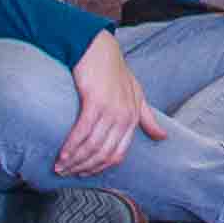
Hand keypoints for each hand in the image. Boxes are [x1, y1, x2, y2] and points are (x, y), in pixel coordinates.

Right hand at [59, 43, 150, 177]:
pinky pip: (82, 132)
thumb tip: (163, 137)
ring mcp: (111, 109)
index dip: (100, 168)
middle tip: (67, 173)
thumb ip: (147, 118)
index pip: (118, 154)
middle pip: (103, 153)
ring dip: (75, 160)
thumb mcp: (136, 94)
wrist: (98, 48)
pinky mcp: (95, 102)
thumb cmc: (115, 72)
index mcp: (133, 118)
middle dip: (84, 167)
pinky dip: (71, 146)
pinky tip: (62, 155)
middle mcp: (124, 116)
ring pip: (92, 146)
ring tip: (60, 166)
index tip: (84, 174)